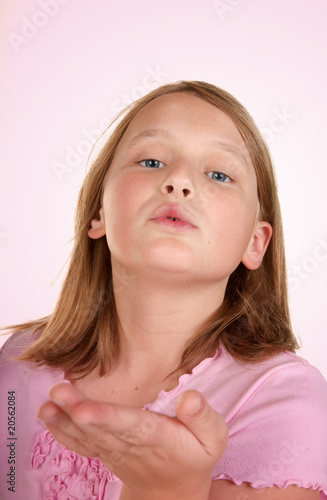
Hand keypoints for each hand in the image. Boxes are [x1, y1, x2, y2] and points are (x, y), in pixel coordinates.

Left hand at [38, 384, 227, 499]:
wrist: (173, 492)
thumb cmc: (194, 456)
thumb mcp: (212, 438)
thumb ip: (203, 417)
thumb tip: (190, 397)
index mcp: (159, 438)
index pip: (131, 426)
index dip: (108, 418)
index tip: (84, 409)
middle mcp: (131, 445)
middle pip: (102, 428)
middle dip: (77, 410)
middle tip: (57, 391)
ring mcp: (115, 451)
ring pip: (88, 435)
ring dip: (65, 419)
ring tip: (47, 402)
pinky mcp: (105, 452)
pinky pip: (81, 444)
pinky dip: (63, 432)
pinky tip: (48, 415)